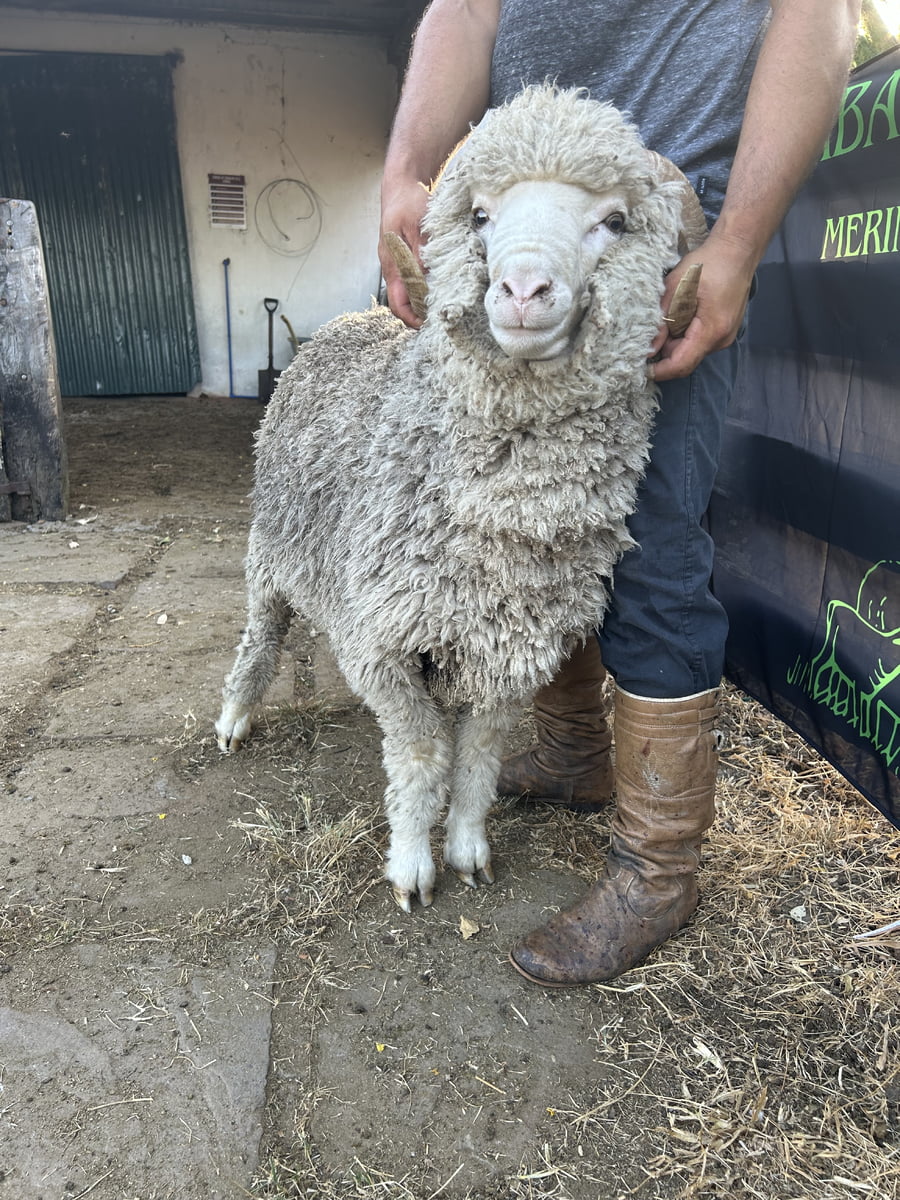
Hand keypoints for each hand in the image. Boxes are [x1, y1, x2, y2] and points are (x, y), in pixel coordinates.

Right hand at [378, 180, 429, 327]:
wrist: (401, 183)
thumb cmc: (408, 200)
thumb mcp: (417, 225)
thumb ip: (421, 253)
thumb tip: (426, 280)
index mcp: (391, 263)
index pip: (397, 303)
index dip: (411, 318)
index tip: (428, 323)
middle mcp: (392, 267)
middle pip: (402, 302)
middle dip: (420, 313)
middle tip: (441, 317)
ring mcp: (397, 263)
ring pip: (408, 293)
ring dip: (423, 300)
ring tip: (442, 303)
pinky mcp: (405, 257)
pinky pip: (413, 279)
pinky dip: (425, 286)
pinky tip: (439, 284)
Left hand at [649, 230, 757, 381]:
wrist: (738, 249)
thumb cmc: (710, 263)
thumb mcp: (677, 289)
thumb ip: (662, 321)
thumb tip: (649, 349)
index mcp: (711, 331)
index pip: (681, 365)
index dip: (660, 371)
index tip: (640, 370)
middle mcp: (721, 339)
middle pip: (685, 359)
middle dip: (664, 351)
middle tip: (647, 334)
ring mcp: (725, 335)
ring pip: (691, 349)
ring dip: (674, 339)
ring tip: (667, 314)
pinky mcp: (724, 329)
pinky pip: (699, 340)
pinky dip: (685, 332)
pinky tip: (680, 312)